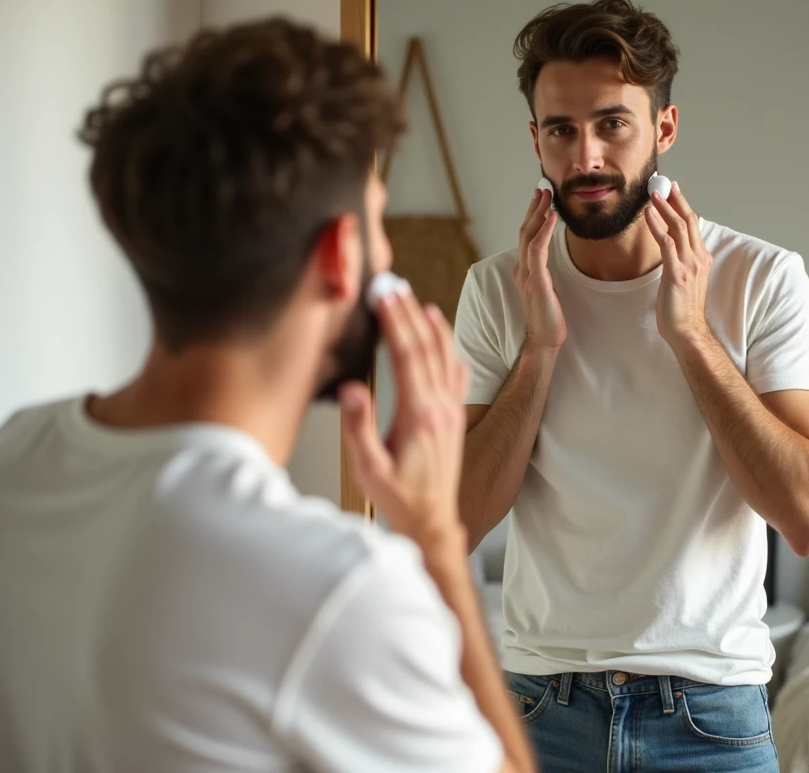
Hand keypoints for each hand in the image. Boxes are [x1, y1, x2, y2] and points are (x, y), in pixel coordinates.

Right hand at [340, 290, 468, 543]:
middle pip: (427, 348)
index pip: (408, 356)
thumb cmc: (398, 499)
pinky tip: (446, 337)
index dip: (396, 322)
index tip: (385, 295)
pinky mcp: (454, 419)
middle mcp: (440, 408)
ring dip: (431, 326)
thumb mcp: (369, 468)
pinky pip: (456, 376)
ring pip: (445, 357)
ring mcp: (451, 412)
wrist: (432, 523)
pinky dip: (450, 350)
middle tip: (394, 286)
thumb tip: (352, 389)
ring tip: (417, 300)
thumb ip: (359, 427)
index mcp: (419, 415)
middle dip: (409, 313)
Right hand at [513, 188, 565, 350]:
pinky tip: (551, 217)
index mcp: (524, 270)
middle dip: (534, 208)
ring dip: (538, 214)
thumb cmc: (549, 317)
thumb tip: (548, 259)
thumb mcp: (546, 288)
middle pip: (525, 232)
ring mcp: (527, 275)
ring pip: (529, 237)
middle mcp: (522, 269)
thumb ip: (543, 272)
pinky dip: (544, 231)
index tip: (540, 199)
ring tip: (547, 196)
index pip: (526, 237)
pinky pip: (537, 251)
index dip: (532, 216)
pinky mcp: (536, 281)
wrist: (544, 339)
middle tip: (542, 188)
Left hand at [645, 181, 713, 348]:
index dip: (683, 205)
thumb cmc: (683, 309)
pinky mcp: (676, 273)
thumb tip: (671, 248)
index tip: (674, 191)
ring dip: (665, 208)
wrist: (687, 330)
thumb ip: (682, 262)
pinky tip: (648, 215)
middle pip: (688, 221)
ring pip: (678, 227)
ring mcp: (689, 265)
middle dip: (675, 200)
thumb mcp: (687, 280)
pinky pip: (666, 243)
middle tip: (663, 184)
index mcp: (702, 259)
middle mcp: (698, 258)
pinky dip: (657, 226)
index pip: (694, 225)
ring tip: (653, 194)